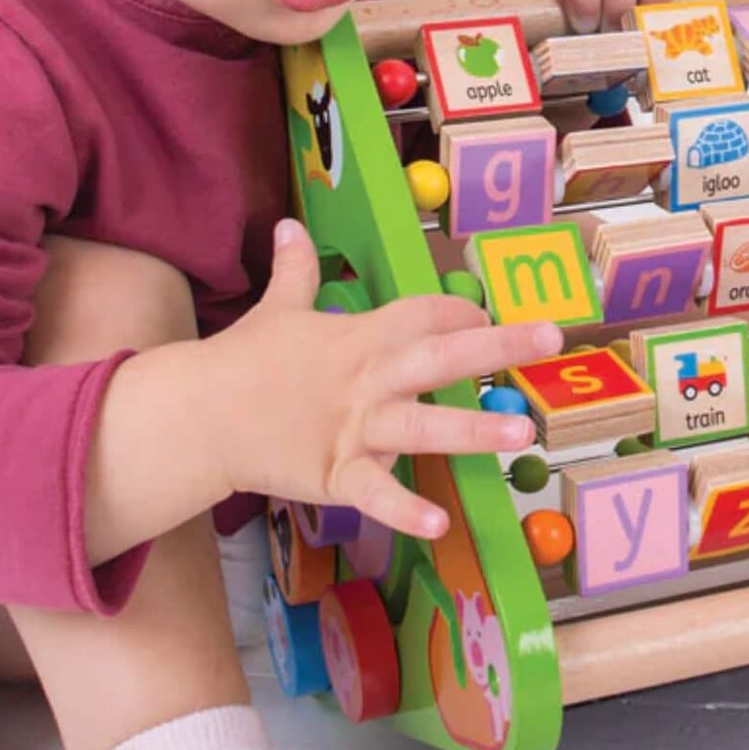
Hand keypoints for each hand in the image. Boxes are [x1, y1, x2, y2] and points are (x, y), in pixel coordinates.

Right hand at [218, 219, 561, 538]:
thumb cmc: (244, 362)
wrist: (197, 416)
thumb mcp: (275, 310)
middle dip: (497, 348)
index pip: (422, 315)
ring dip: (472, 429)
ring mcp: (353, 428)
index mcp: (359, 337)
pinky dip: (406, 509)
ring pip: (421, 427)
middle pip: (438, 358)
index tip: (487, 317)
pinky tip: (440, 522)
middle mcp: (365, 379)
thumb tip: (289, 226)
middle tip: (551, 338)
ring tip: (522, 434)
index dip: (459, 313)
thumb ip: (295, 272)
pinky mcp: (335, 474)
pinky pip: (377, 493)